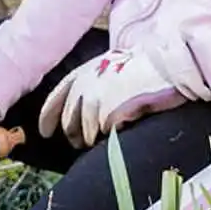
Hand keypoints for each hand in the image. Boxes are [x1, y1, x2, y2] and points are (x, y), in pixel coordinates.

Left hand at [39, 50, 182, 147]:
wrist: (164, 67)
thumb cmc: (142, 68)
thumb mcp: (110, 66)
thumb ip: (91, 82)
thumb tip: (77, 112)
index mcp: (83, 72)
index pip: (56, 98)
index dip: (48, 117)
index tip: (45, 132)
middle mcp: (84, 86)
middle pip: (68, 122)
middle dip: (74, 135)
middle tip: (82, 143)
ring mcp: (95, 100)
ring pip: (85, 134)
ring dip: (93, 139)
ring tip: (108, 134)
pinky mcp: (107, 114)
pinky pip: (103, 135)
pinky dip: (110, 136)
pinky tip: (122, 127)